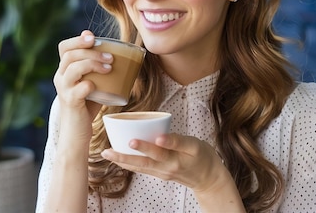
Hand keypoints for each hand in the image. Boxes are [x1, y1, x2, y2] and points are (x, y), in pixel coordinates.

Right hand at [53, 30, 112, 143]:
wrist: (77, 133)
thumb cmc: (87, 106)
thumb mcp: (92, 84)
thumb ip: (99, 71)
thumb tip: (121, 55)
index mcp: (64, 71)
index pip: (64, 47)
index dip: (77, 39)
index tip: (92, 37)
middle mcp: (60, 78)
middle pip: (70, 55)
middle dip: (91, 51)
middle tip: (110, 56)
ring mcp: (64, 90)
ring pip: (73, 68)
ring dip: (93, 63)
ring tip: (109, 67)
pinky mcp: (71, 102)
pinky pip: (79, 88)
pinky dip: (89, 84)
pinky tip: (97, 86)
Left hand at [100, 133, 224, 191]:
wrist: (209, 178)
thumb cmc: (203, 157)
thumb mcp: (196, 145)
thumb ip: (178, 140)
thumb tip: (160, 137)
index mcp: (175, 159)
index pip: (158, 152)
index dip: (145, 146)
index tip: (132, 140)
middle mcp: (165, 169)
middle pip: (142, 163)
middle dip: (123, 157)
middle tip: (107, 152)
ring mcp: (161, 173)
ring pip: (139, 168)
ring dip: (122, 161)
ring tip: (107, 154)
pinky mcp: (159, 174)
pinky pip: (142, 169)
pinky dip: (130, 164)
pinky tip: (120, 158)